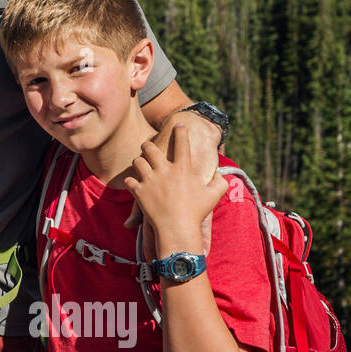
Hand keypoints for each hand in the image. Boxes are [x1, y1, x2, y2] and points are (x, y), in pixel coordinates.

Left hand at [124, 125, 227, 249]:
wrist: (177, 228)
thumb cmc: (196, 213)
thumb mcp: (214, 195)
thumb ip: (220, 182)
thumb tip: (221, 175)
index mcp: (183, 168)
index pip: (182, 143)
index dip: (181, 130)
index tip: (178, 123)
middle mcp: (165, 170)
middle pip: (150, 148)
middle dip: (148, 145)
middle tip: (148, 146)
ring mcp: (150, 180)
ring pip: (137, 162)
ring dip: (138, 162)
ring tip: (140, 164)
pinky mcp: (139, 191)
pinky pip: (129, 180)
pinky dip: (131, 181)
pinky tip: (133, 183)